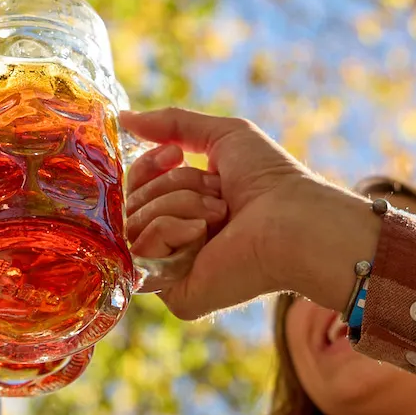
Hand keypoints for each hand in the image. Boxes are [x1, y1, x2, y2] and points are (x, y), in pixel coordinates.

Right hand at [120, 107, 377, 319]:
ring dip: (178, 204)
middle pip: (132, 204)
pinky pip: (142, 252)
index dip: (146, 166)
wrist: (293, 219)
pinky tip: (204, 235)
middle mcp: (176, 243)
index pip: (135, 189)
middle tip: (216, 191)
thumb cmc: (270, 179)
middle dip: (172, 185)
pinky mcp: (175, 296)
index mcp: (185, 211)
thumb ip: (172, 124)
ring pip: (134, 226)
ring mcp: (173, 272)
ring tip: (220, 213)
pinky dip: (171, 231)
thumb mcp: (222, 136)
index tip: (175, 155)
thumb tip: (123, 117)